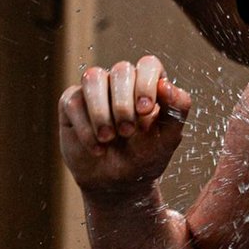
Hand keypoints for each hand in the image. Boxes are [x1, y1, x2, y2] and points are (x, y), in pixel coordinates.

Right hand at [58, 54, 190, 194]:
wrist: (117, 183)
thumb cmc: (145, 157)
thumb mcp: (168, 139)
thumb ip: (177, 111)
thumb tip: (166, 85)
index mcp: (148, 85)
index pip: (148, 65)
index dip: (146, 83)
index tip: (144, 111)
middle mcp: (121, 82)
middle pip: (121, 70)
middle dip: (124, 103)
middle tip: (127, 132)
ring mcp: (96, 90)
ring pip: (93, 78)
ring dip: (101, 111)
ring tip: (108, 138)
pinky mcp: (72, 103)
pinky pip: (73, 101)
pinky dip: (85, 128)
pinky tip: (96, 149)